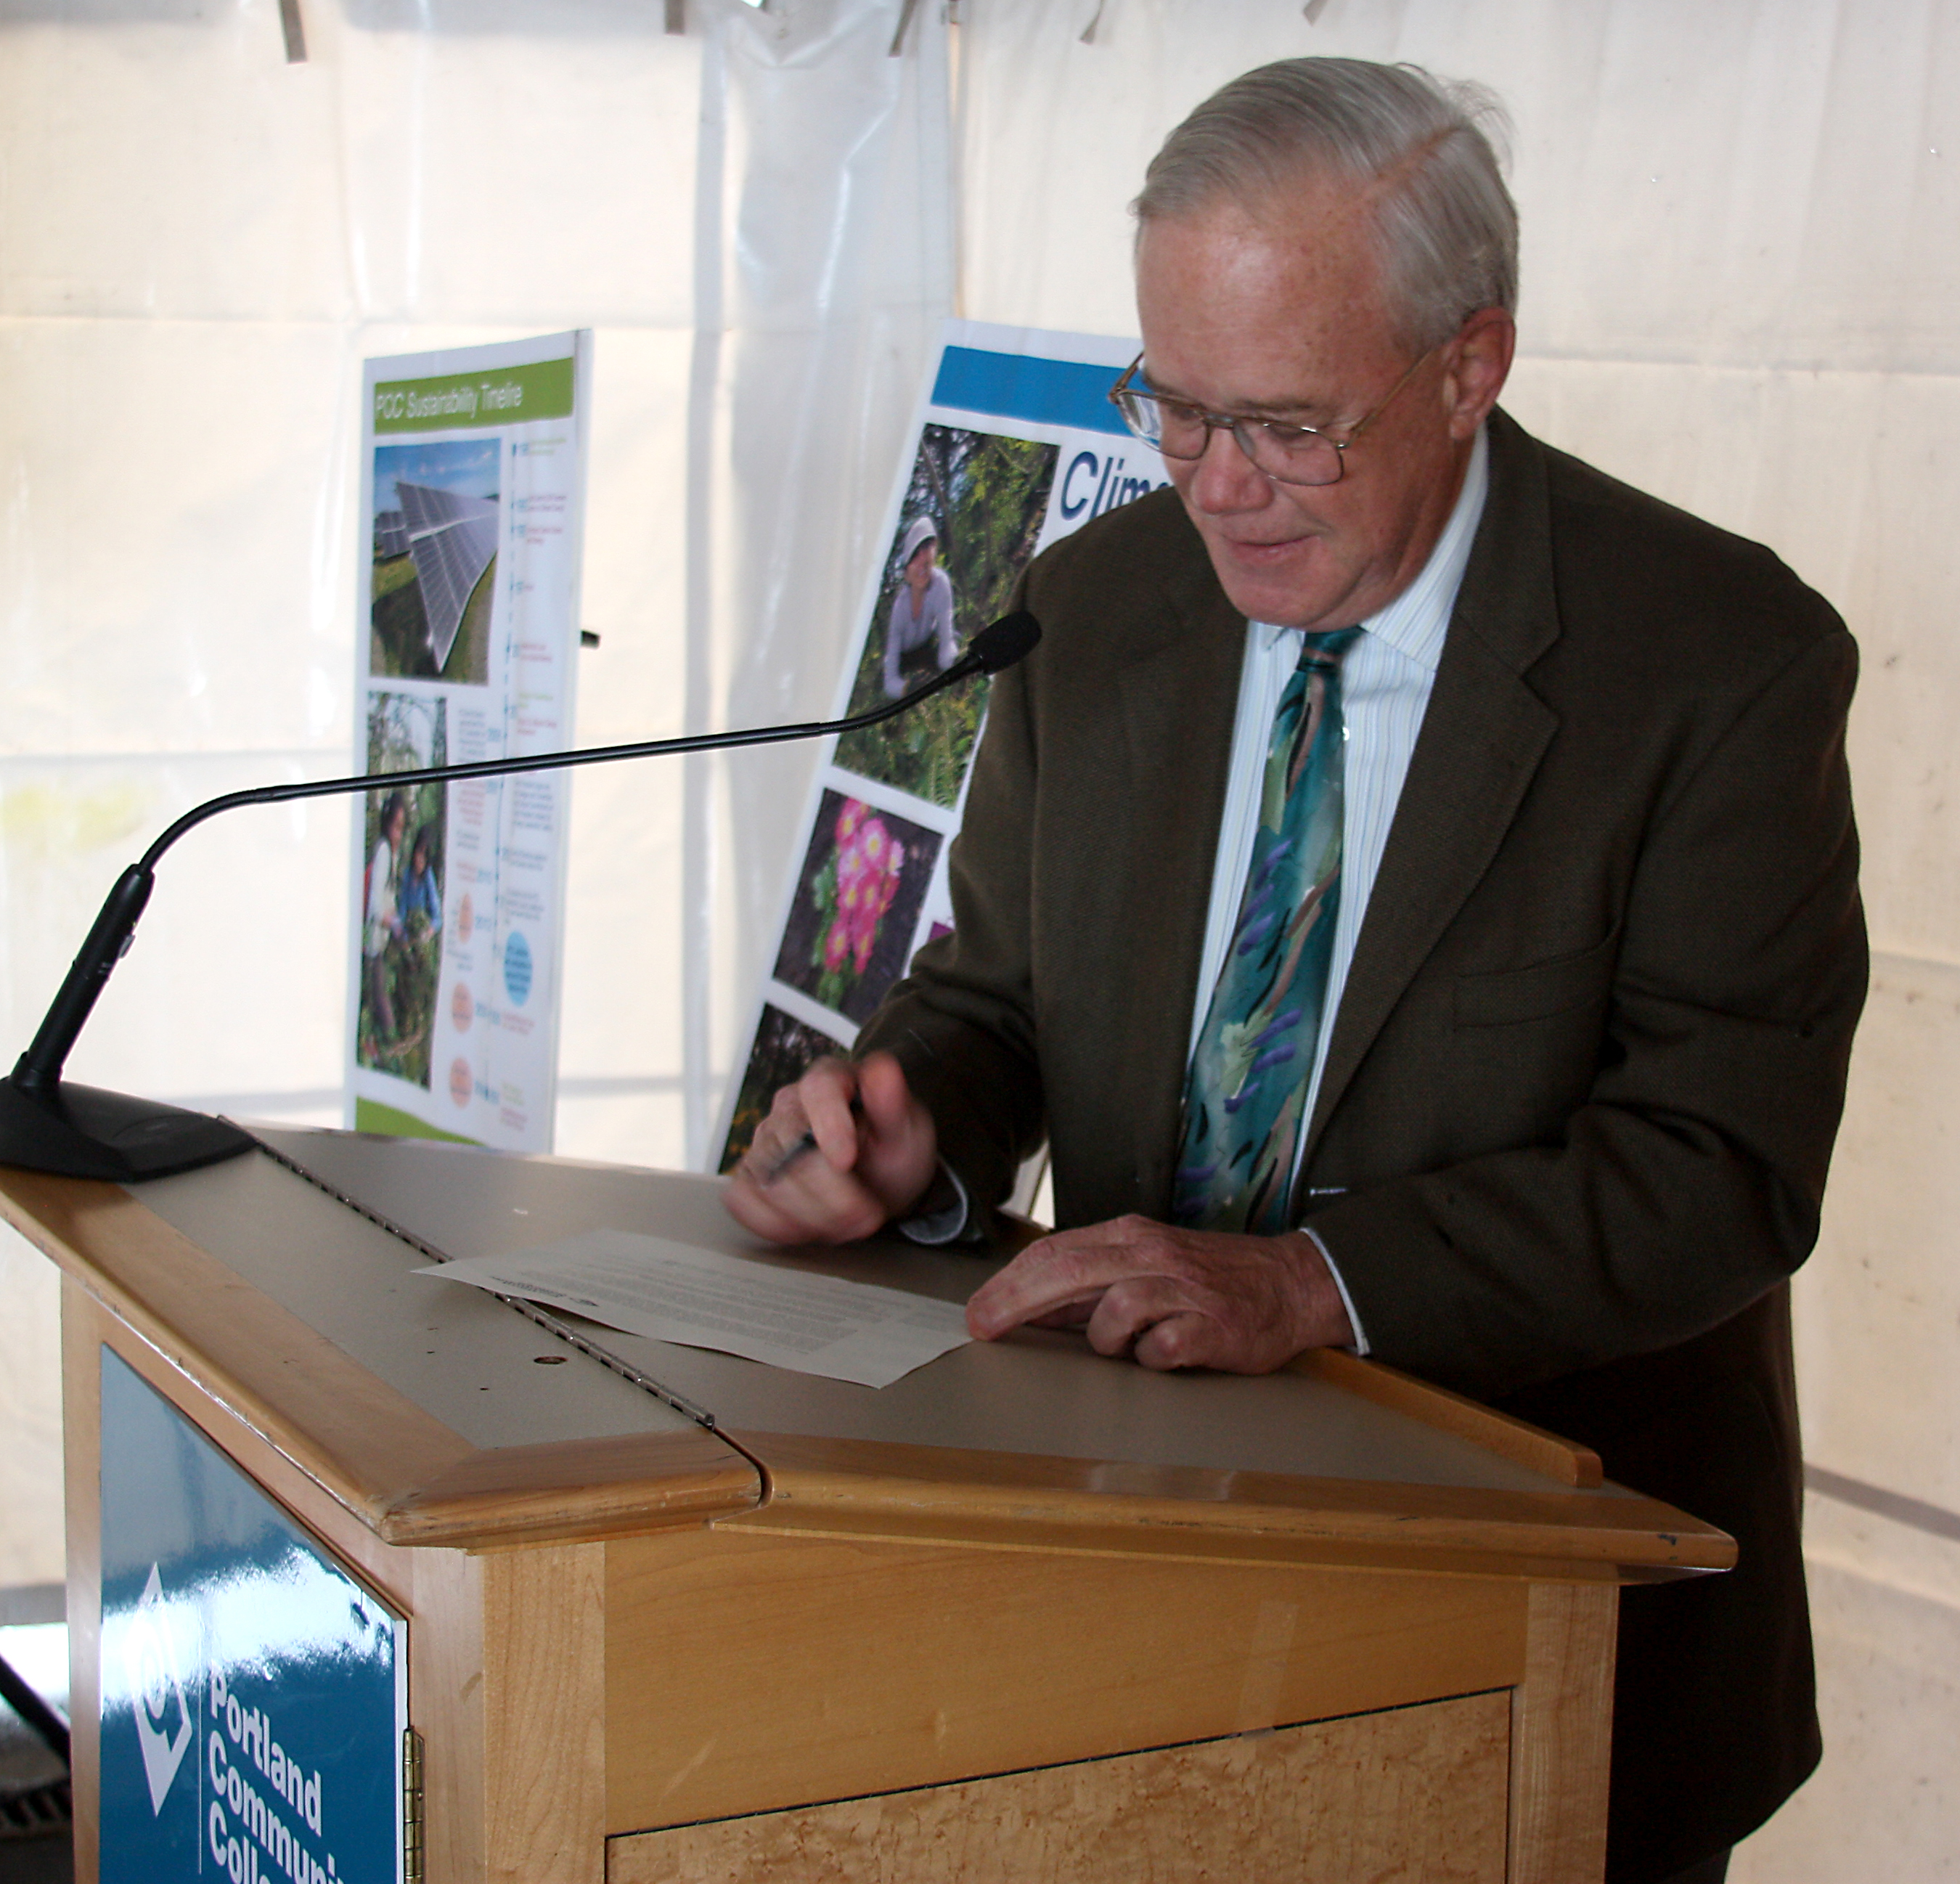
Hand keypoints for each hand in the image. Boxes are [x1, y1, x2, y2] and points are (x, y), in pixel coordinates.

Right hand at [723, 1051, 938, 1244]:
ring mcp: (764, 1141)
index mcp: (830, 1079)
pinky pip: (743, 1202)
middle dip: (834, 1195)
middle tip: (868, 1215)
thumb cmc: (891, 1148)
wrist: (880, 1180)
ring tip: (846, 1222)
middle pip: (791, 1148)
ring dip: (813, 1217)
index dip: (829, 1125)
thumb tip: (883, 1070)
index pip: (818, 1089)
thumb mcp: (908, 1127)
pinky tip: (809, 1228)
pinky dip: (776, 1225)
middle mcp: (790, 1105)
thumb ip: (894, 1102)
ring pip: (769, 1183)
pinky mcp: (749, 1176)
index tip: (847, 1161)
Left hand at [964, 1214, 1354, 1373]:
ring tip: (1124, 1346)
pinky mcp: (1213, 1329)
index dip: (1010, 1283)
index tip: (978, 1312)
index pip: (1055, 1252)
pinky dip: (1150, 1358)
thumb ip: (1092, 1284)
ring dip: (1104, 1338)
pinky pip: (1160, 1349)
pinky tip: (1162, 1356)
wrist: (1291, 1284)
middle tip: (984, 1327)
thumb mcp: (1146, 1266)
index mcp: (1131, 1238)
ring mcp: (1184, 1291)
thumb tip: (1030, 1306)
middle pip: (1070, 1270)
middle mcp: (1153, 1256)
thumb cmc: (1210, 1279)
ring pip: (1115, 1310)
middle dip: (1017, 1300)